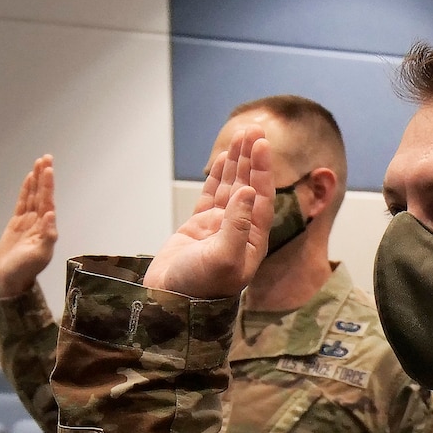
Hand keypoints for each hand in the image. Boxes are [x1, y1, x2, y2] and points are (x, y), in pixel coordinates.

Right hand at [0, 155, 58, 297]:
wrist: (10, 278)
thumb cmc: (25, 270)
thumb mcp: (39, 255)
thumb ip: (47, 236)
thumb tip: (51, 215)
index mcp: (46, 228)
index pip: (48, 201)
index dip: (48, 185)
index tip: (48, 169)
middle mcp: (39, 222)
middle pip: (42, 194)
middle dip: (44, 176)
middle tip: (46, 157)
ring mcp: (28, 221)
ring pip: (33, 195)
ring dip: (36, 180)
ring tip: (39, 162)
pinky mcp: (17, 223)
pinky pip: (23, 202)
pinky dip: (26, 190)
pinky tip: (29, 179)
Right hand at [142, 128, 272, 298]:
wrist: (171, 303)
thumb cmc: (200, 287)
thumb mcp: (223, 258)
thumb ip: (238, 225)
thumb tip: (250, 191)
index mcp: (253, 240)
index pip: (261, 198)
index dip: (262, 170)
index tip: (261, 144)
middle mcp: (240, 232)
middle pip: (249, 186)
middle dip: (251, 158)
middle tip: (253, 129)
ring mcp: (219, 228)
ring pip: (231, 187)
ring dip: (237, 162)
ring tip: (242, 135)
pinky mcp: (199, 228)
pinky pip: (212, 196)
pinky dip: (217, 177)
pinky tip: (223, 159)